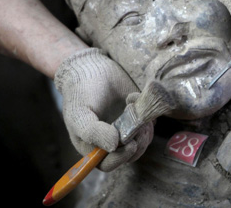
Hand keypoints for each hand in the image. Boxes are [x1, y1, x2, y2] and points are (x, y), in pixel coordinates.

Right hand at [54, 48, 152, 170]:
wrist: (90, 67)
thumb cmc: (80, 93)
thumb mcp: (80, 114)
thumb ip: (93, 132)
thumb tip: (114, 145)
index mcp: (93, 146)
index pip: (108, 164)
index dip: (121, 158)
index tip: (130, 144)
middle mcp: (111, 141)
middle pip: (130, 154)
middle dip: (137, 141)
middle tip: (138, 124)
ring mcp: (126, 128)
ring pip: (143, 139)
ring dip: (144, 127)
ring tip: (131, 105)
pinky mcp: (138, 115)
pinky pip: (149, 122)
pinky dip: (146, 112)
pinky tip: (132, 96)